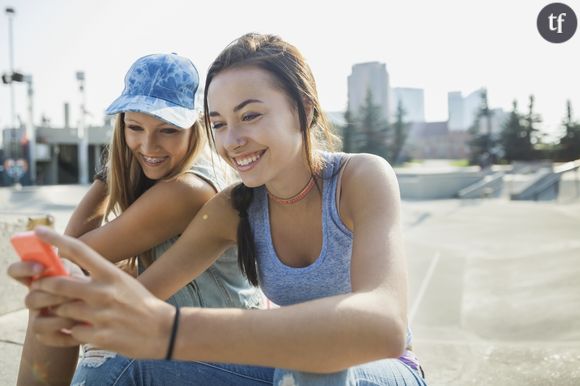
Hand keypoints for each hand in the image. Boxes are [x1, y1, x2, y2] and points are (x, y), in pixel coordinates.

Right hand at [8, 256, 90, 346]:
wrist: (90, 315)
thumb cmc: (84, 288)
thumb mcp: (79, 276)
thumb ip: (71, 272)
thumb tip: (69, 275)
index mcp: (39, 279)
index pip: (17, 271)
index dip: (24, 268)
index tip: (41, 268)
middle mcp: (34, 298)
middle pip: (31, 298)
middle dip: (54, 297)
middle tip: (74, 295)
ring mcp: (36, 318)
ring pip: (38, 322)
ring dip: (61, 317)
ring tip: (82, 312)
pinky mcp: (44, 336)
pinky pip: (49, 338)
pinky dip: (68, 333)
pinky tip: (84, 327)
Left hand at [29, 227, 174, 358]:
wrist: (164, 330)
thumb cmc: (141, 303)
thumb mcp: (123, 283)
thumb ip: (98, 278)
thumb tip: (69, 276)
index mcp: (111, 274)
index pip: (80, 251)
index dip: (56, 239)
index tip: (39, 231)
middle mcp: (105, 292)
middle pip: (59, 284)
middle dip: (44, 286)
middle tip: (40, 288)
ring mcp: (101, 315)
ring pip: (62, 311)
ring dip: (61, 313)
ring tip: (70, 314)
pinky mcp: (100, 336)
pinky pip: (73, 333)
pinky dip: (76, 332)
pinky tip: (88, 330)